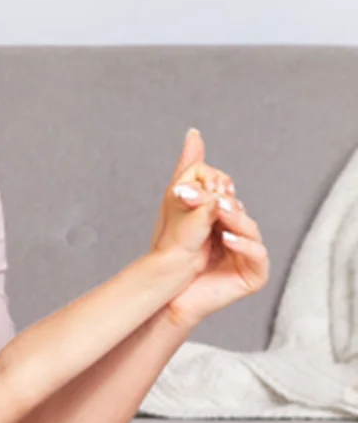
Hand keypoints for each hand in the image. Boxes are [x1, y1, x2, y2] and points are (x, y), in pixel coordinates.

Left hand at [150, 128, 269, 330]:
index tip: (204, 185)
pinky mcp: (254, 274)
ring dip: (234, 219)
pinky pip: (255, 255)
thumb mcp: (178, 205)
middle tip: (213, 196)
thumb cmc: (172, 250)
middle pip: (239, 211)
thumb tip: (193, 132)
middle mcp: (244, 234)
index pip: (228, 196)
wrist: (168, 290)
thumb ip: (188, 170)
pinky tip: (226, 237)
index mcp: (229, 218)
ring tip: (219, 212)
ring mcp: (251, 254)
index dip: (217, 190)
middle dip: (224, 203)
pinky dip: (242, 244)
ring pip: (249, 229)